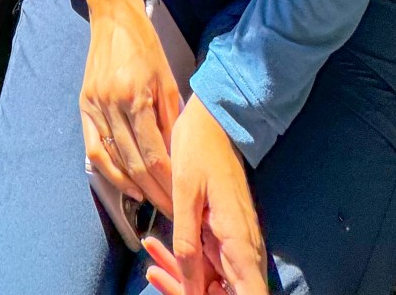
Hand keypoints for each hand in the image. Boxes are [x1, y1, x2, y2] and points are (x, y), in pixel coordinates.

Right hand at [78, 0, 182, 215]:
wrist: (112, 18)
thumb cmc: (146, 45)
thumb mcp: (168, 78)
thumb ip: (170, 118)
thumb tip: (178, 156)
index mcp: (136, 95)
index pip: (154, 154)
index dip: (168, 182)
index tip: (182, 199)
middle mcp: (112, 104)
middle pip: (134, 163)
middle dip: (155, 192)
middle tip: (172, 210)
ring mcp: (94, 106)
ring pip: (114, 160)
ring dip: (135, 188)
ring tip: (153, 203)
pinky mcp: (84, 106)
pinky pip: (94, 150)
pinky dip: (110, 172)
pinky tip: (127, 185)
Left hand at [141, 95, 267, 294]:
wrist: (212, 118)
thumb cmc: (199, 148)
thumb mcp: (186, 195)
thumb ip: (188, 245)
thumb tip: (191, 290)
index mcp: (240, 244)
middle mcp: (244, 250)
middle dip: (192, 294)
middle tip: (158, 278)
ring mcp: (235, 244)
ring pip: (214, 282)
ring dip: (183, 281)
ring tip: (151, 267)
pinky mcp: (225, 236)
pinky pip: (208, 262)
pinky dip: (184, 263)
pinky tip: (155, 251)